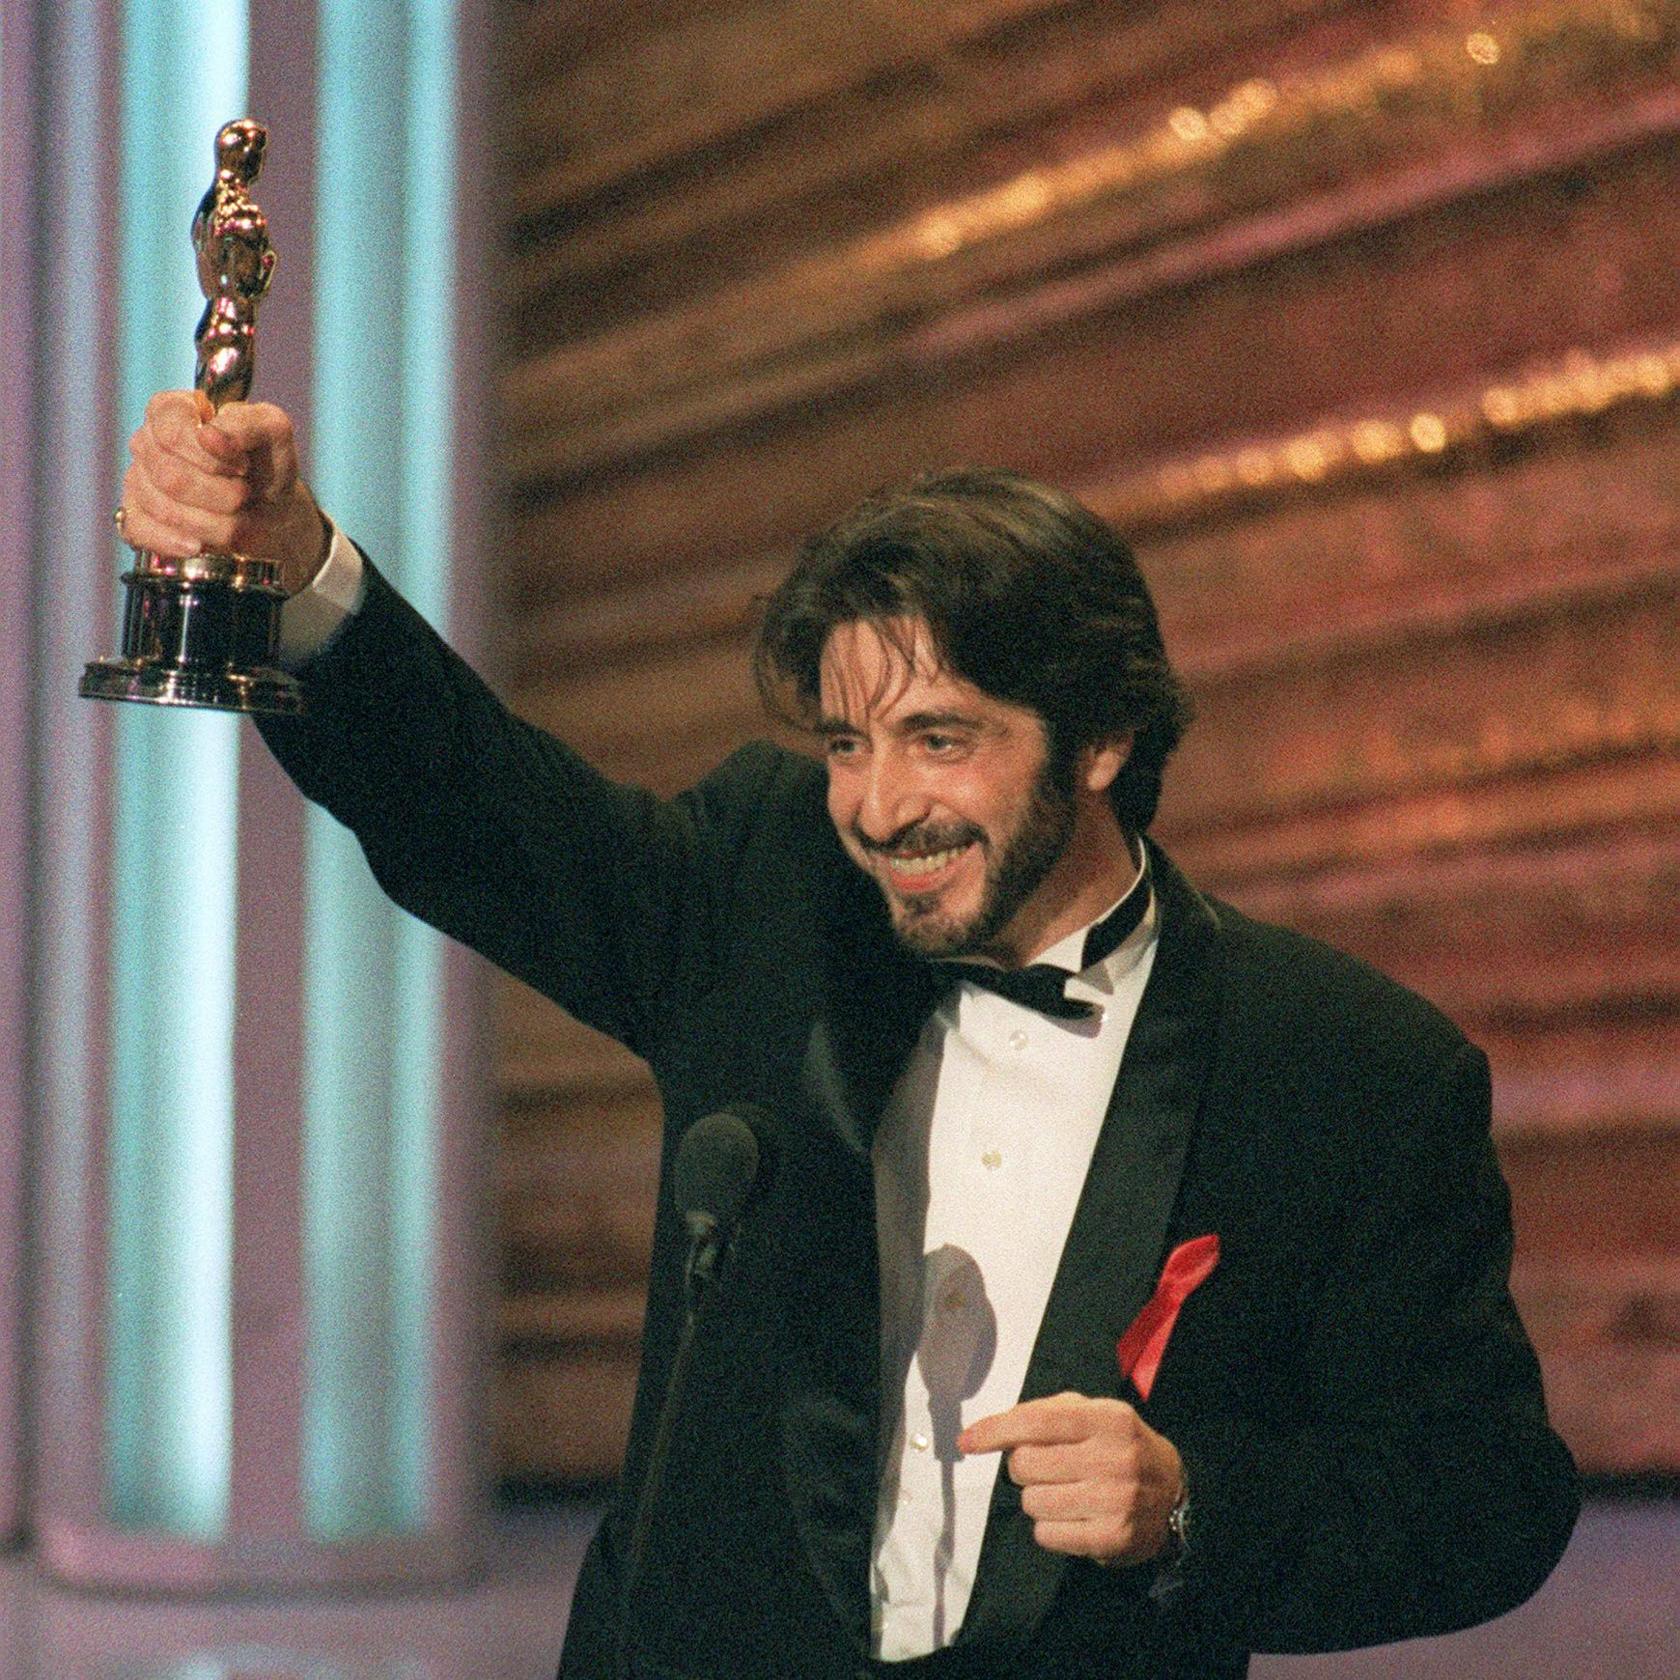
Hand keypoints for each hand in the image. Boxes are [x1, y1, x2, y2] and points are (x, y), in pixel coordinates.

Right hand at [121, 390, 329, 594]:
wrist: (272, 511)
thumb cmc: (267, 465)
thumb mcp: (273, 433)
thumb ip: (246, 423)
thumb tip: (207, 435)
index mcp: (171, 409)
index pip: (172, 434)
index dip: (212, 458)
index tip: (243, 467)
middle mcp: (147, 440)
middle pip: (169, 477)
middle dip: (220, 496)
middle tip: (244, 497)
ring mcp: (138, 478)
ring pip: (162, 509)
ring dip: (213, 523)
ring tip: (238, 521)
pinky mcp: (136, 515)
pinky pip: (140, 531)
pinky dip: (176, 542)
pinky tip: (199, 546)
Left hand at [959, 1391, 1182, 1565]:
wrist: (1176, 1493)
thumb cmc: (1120, 1446)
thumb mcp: (1094, 1413)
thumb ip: (1046, 1413)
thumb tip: (991, 1431)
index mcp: (1106, 1418)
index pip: (1035, 1423)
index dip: (995, 1431)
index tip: (967, 1441)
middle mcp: (1113, 1458)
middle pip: (1026, 1465)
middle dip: (1023, 1468)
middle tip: (1045, 1469)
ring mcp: (1115, 1501)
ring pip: (1032, 1502)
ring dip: (1036, 1498)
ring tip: (1062, 1493)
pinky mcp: (1112, 1539)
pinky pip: (1047, 1535)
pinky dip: (1048, 1528)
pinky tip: (1071, 1517)